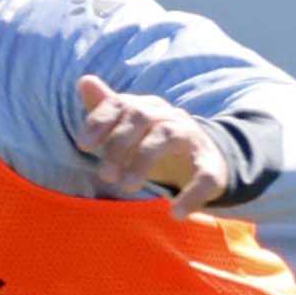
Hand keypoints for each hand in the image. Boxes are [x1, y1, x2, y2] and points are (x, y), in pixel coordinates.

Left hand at [75, 74, 229, 215]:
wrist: (207, 159)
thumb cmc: (157, 144)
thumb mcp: (132, 129)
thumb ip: (108, 108)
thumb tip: (84, 81)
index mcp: (150, 108)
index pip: (123, 105)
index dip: (101, 121)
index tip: (83, 146)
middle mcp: (171, 118)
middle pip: (142, 118)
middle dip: (119, 145)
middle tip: (105, 176)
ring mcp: (193, 140)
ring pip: (167, 138)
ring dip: (143, 161)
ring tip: (126, 186)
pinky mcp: (212, 168)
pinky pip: (205, 177)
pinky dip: (191, 195)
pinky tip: (175, 213)